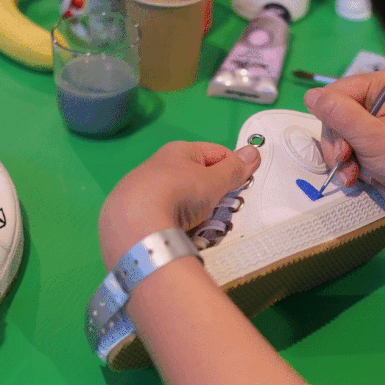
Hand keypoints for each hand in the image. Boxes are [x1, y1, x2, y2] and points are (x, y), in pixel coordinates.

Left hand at [98, 141, 260, 269]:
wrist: (135, 223)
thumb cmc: (178, 194)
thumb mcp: (214, 181)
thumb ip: (234, 169)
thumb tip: (253, 151)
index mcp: (179, 151)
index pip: (216, 153)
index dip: (233, 168)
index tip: (241, 186)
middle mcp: (158, 165)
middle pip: (195, 178)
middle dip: (211, 195)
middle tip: (218, 211)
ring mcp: (142, 189)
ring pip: (178, 199)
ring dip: (192, 212)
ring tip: (197, 226)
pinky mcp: (130, 213)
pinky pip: (161, 216)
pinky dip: (172, 224)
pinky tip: (175, 234)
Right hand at [304, 71, 384, 230]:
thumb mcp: (373, 137)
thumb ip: (339, 115)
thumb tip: (310, 96)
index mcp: (381, 87)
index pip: (335, 93)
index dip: (332, 120)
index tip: (343, 146)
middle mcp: (376, 102)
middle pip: (332, 117)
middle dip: (337, 145)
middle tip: (347, 161)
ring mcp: (372, 126)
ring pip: (335, 138)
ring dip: (340, 160)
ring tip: (354, 174)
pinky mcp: (370, 147)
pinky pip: (344, 152)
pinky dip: (347, 167)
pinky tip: (358, 178)